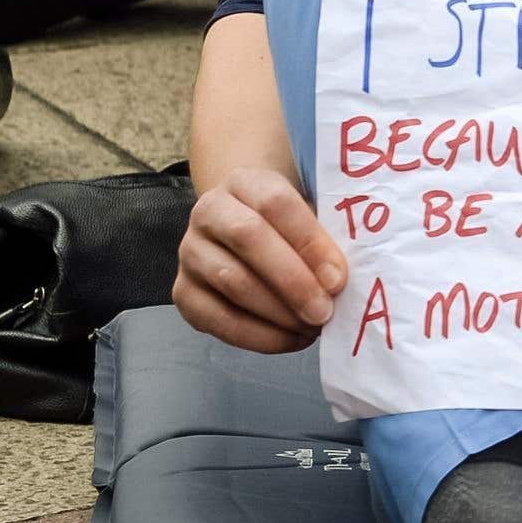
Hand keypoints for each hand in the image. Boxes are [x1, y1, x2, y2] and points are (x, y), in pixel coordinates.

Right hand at [176, 170, 344, 353]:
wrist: (242, 231)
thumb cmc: (290, 227)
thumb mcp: (309, 217)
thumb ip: (325, 238)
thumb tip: (339, 282)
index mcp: (245, 182)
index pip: (276, 203)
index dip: (309, 242)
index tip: (338, 278)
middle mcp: (209, 211)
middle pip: (249, 238)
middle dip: (293, 281)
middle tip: (325, 312)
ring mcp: (190, 251)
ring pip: (231, 280)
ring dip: (278, 312)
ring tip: (313, 327)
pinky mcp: (182, 291)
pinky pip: (216, 318)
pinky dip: (258, 335)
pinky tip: (291, 340)